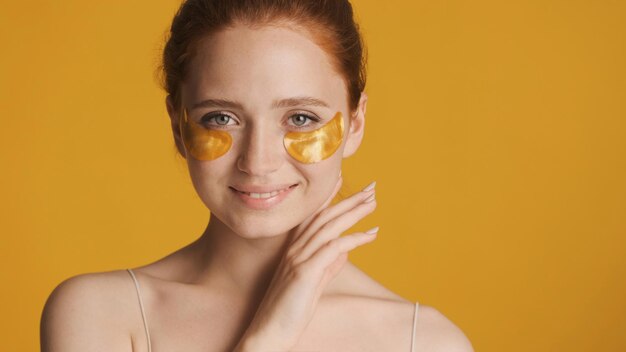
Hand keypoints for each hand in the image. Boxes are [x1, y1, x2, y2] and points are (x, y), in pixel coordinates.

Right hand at [238, 176, 377, 350]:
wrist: (269, 332)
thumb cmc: (289, 310)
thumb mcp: (313, 283)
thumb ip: (329, 265)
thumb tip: (346, 252)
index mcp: (294, 248)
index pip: (313, 215)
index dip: (328, 195)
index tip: (342, 178)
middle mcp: (294, 248)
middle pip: (325, 216)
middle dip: (349, 199)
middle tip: (371, 187)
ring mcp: (299, 258)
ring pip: (329, 226)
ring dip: (354, 212)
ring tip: (373, 202)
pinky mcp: (305, 272)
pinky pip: (334, 248)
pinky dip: (354, 239)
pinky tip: (370, 235)